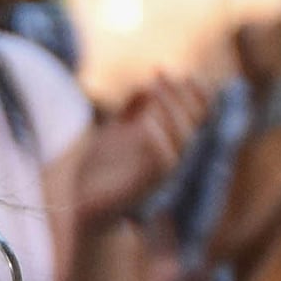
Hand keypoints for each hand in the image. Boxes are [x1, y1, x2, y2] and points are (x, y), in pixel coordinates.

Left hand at [72, 73, 213, 228]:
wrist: (87, 208)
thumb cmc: (102, 172)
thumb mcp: (114, 135)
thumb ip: (130, 113)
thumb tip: (144, 87)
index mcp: (166, 146)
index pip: (193, 118)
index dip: (193, 96)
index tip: (179, 72)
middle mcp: (169, 159)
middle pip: (192, 124)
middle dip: (180, 96)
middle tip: (162, 74)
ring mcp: (159, 174)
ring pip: (182, 141)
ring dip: (172, 111)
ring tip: (157, 87)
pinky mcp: (144, 187)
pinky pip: (161, 164)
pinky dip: (157, 140)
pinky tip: (146, 121)